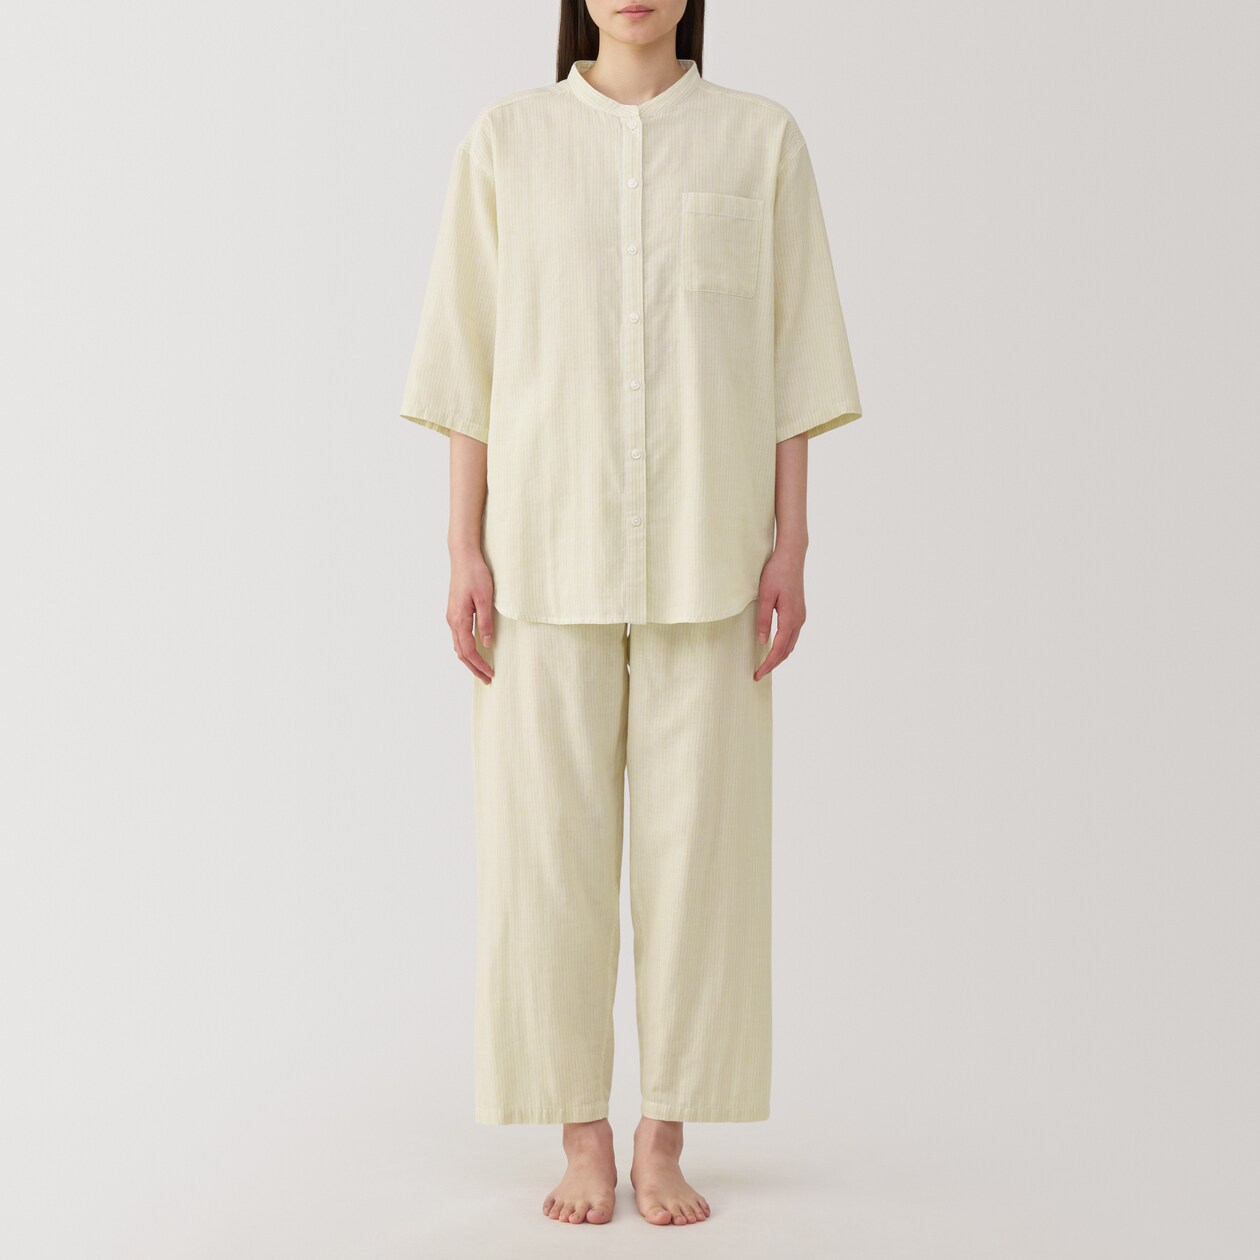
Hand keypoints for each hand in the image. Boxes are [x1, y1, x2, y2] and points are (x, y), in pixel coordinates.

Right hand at [447, 547, 494, 683]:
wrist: (463, 556)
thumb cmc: (475, 574)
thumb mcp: (485, 598)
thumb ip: (486, 622)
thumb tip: (487, 643)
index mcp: (459, 619)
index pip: (468, 650)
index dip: (479, 664)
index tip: (490, 674)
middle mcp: (452, 620)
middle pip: (461, 652)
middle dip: (474, 667)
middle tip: (487, 679)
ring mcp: (452, 616)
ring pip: (458, 645)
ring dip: (469, 659)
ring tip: (482, 669)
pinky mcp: (455, 611)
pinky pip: (459, 636)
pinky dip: (466, 649)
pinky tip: (475, 650)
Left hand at [753, 546, 805, 680]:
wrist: (792, 556)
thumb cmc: (776, 573)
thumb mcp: (765, 596)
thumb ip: (763, 619)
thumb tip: (762, 641)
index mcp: (790, 618)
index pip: (779, 648)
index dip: (768, 664)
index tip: (758, 674)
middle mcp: (799, 620)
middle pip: (787, 650)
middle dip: (773, 664)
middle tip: (758, 674)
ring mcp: (801, 616)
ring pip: (791, 644)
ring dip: (779, 656)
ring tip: (765, 664)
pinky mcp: (799, 611)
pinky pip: (793, 635)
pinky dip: (784, 646)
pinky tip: (775, 647)